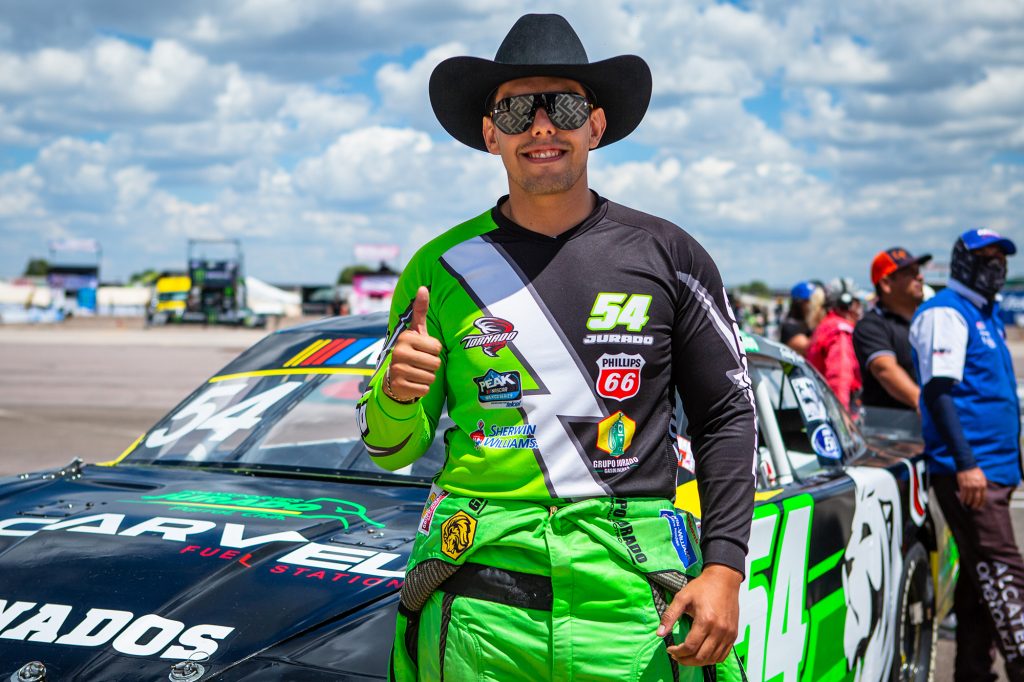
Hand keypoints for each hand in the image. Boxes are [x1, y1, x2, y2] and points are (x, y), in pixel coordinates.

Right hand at [386, 287, 441, 401]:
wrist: (394, 379)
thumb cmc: (411, 351)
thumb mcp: (416, 331)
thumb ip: (420, 310)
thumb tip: (423, 287)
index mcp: (406, 338)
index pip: (437, 347)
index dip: (434, 351)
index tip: (422, 350)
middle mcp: (399, 352)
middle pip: (436, 363)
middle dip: (432, 366)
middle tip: (420, 364)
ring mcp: (397, 370)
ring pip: (431, 377)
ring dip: (427, 377)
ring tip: (416, 373)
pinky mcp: (399, 386)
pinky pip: (425, 389)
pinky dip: (422, 388)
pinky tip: (412, 383)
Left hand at [659, 563, 741, 665]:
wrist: (724, 580)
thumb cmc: (702, 587)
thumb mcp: (682, 598)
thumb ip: (670, 616)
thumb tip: (659, 634)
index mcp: (705, 620)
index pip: (690, 646)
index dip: (678, 652)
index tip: (670, 649)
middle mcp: (719, 630)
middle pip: (701, 656)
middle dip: (686, 660)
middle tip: (676, 657)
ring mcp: (728, 634)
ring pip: (712, 659)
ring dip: (698, 662)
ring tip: (686, 657)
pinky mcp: (733, 635)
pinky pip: (723, 655)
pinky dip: (711, 659)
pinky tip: (701, 654)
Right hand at [956, 466, 986, 509]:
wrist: (967, 465)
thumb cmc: (975, 471)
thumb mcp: (982, 478)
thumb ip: (982, 485)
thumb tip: (980, 493)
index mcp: (983, 485)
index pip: (983, 497)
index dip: (981, 502)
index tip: (979, 506)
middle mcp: (977, 487)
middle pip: (976, 498)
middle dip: (974, 504)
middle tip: (973, 508)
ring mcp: (969, 486)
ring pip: (969, 497)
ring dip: (968, 502)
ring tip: (967, 504)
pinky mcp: (963, 485)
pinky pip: (963, 494)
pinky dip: (962, 498)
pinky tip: (962, 500)